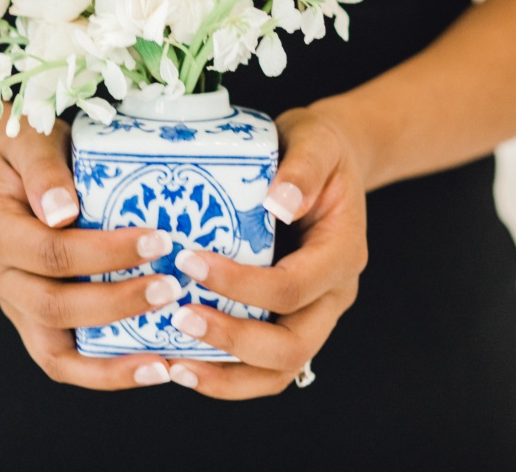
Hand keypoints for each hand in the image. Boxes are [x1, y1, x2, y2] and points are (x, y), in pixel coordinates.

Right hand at [0, 119, 187, 388]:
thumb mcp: (33, 139)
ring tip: (165, 357)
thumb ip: (45, 169)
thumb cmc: (30, 150)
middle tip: (171, 288)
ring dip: (112, 359)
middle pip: (54, 306)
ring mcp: (14, 306)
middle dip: (117, 302)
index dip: (104, 252)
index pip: (50, 252)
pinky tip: (152, 368)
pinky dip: (105, 374)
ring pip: (55, 353)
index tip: (157, 240)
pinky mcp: (35, 324)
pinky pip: (65, 362)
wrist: (11, 170)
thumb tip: (63, 212)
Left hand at [165, 105, 368, 398]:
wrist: (329, 162)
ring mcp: (314, 314)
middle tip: (179, 316)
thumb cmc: (318, 149)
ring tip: (173, 363)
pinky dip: (225, 374)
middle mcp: (333, 294)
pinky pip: (263, 366)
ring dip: (226, 374)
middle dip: (232, 339)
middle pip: (292, 345)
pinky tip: (180, 363)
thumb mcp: (316, 141)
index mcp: (342, 253)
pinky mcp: (288, 320)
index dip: (241, 284)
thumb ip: (302, 169)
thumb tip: (280, 203)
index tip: (190, 263)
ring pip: (279, 371)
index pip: (293, 287)